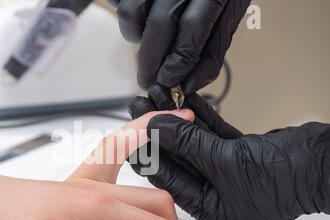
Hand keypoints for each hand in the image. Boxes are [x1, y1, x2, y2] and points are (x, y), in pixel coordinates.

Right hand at [107, 0, 250, 91]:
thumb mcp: (228, 17)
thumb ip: (211, 53)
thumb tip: (188, 85)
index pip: (193, 27)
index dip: (178, 61)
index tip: (168, 81)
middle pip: (159, 25)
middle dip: (150, 62)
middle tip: (148, 81)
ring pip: (132, 13)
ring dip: (134, 37)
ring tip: (145, 44)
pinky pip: (118, 2)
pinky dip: (126, 19)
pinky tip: (139, 23)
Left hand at [129, 92, 329, 219]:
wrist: (326, 162)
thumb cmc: (288, 177)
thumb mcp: (229, 161)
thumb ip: (189, 143)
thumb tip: (156, 126)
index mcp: (209, 209)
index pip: (166, 178)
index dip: (147, 151)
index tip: (131, 128)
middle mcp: (214, 194)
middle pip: (176, 158)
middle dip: (158, 131)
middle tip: (139, 107)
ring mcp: (224, 173)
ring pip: (191, 143)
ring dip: (176, 119)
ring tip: (157, 97)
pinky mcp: (236, 154)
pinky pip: (210, 134)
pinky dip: (199, 117)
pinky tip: (185, 100)